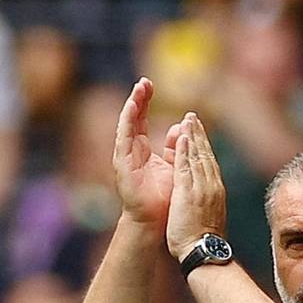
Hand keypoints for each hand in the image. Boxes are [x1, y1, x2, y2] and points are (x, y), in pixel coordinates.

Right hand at [113, 77, 181, 226]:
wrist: (159, 222)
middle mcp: (132, 151)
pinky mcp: (123, 164)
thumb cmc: (167, 198)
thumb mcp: (174, 166)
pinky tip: (133, 107)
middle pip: (133, 118)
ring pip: (127, 125)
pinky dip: (128, 121)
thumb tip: (179, 128)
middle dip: (139, 99)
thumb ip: (175, 147)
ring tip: (139, 88)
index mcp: (144, 151)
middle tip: (145, 81)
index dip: (146, 102)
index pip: (142, 120)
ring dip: (133, 106)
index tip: (151, 84)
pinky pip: (124, 138)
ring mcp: (126, 157)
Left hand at [166, 112, 226, 258]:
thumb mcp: (209, 216)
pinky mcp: (189, 192)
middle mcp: (211, 186)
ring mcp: (201, 188)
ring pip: (197, 157)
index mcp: (215, 191)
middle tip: (192, 117)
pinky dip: (184, 151)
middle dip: (199, 135)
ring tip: (187, 119)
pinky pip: (186, 167)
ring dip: (192, 136)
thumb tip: (206, 198)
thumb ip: (207, 202)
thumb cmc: (204, 241)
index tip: (198, 132)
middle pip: (205, 155)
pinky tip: (181, 137)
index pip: (209, 163)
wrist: (204, 252)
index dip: (204, 146)